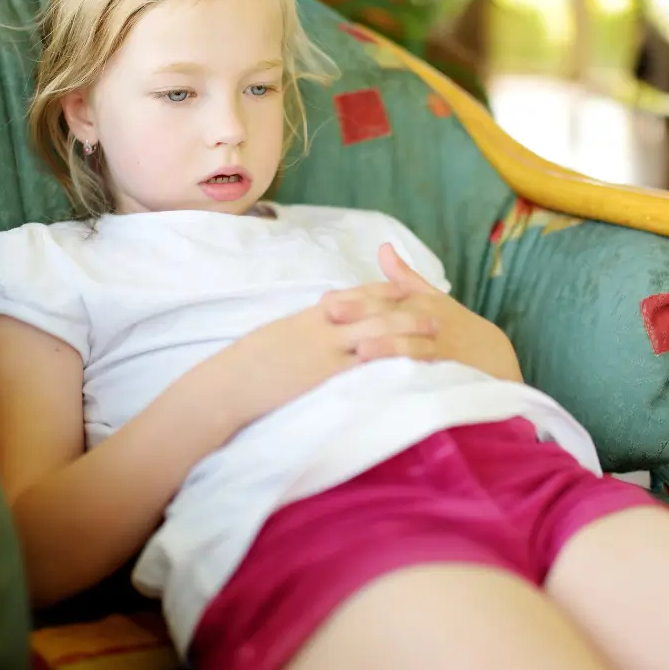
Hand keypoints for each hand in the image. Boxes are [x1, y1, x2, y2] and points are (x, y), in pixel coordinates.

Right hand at [230, 281, 440, 425]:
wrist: (233, 381)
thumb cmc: (250, 362)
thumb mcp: (279, 336)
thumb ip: (303, 329)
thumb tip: (317, 328)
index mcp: (312, 315)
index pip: (354, 295)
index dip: (382, 291)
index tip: (405, 288)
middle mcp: (325, 326)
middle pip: (374, 310)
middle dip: (406, 309)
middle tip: (434, 310)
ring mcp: (328, 349)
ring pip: (378, 332)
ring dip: (409, 331)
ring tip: (434, 333)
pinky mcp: (328, 374)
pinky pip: (368, 364)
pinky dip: (393, 360)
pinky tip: (414, 363)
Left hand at [323, 244, 522, 381]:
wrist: (493, 353)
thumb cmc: (455, 324)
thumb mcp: (430, 296)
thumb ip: (403, 275)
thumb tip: (382, 247)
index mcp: (417, 301)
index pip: (382, 297)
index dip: (354, 298)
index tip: (324, 301)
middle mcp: (425, 318)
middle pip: (390, 313)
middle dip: (361, 313)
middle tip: (330, 314)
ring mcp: (437, 343)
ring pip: (409, 342)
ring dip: (385, 345)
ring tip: (360, 349)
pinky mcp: (446, 367)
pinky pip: (427, 368)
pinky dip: (409, 371)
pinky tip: (388, 377)